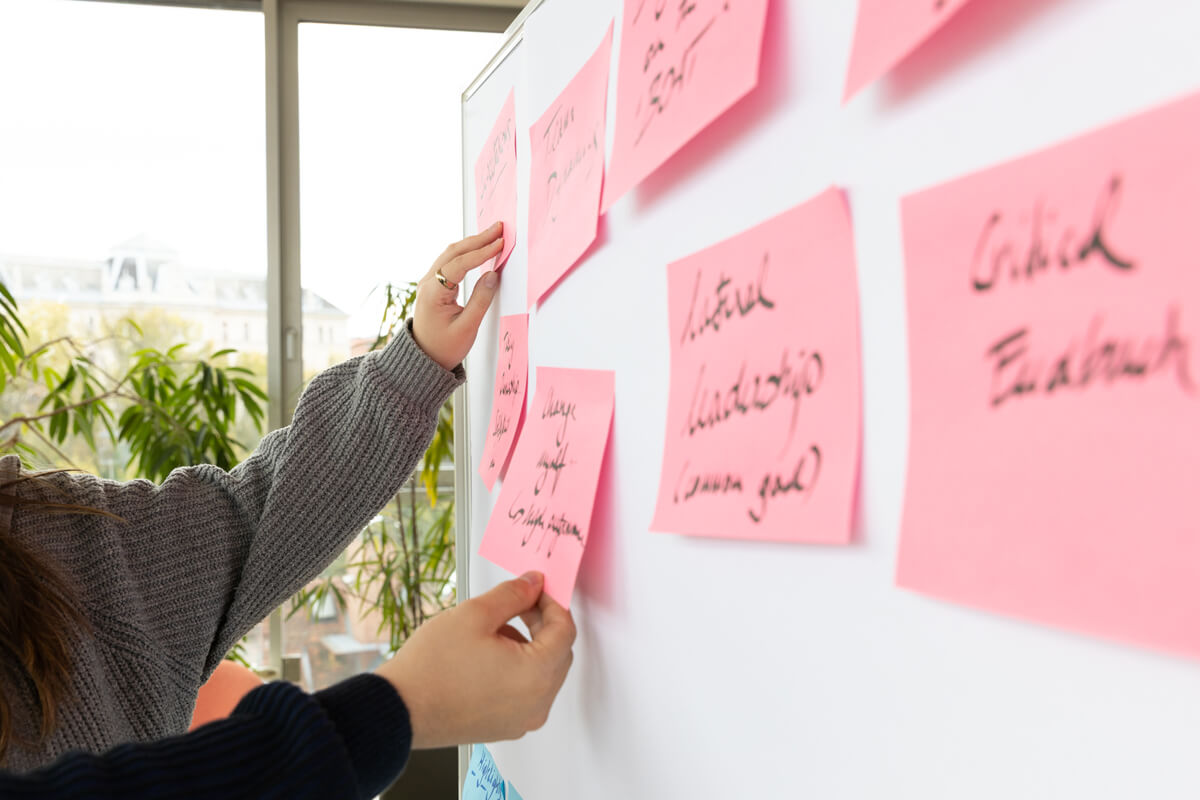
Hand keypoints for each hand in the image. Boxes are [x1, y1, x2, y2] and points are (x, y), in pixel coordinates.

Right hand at [376, 572, 575, 748]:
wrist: (399, 710)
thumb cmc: (431, 669)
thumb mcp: (475, 614)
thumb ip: (513, 594)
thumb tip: (533, 584)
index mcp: (536, 676)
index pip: (565, 630)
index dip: (552, 603)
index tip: (537, 590)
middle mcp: (536, 704)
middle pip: (558, 653)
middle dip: (541, 624)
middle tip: (519, 604)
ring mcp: (522, 720)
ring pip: (542, 672)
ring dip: (527, 646)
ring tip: (490, 632)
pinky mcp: (506, 727)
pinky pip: (526, 692)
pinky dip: (517, 670)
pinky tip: (486, 657)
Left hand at [412, 222, 504, 370]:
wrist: (424, 359)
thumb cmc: (444, 347)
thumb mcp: (467, 328)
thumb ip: (481, 300)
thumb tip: (493, 275)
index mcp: (433, 293)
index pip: (459, 264)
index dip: (481, 252)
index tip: (500, 243)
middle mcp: (427, 283)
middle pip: (453, 252)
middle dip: (478, 239)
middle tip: (499, 228)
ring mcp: (428, 283)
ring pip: (450, 254)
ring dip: (472, 243)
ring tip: (492, 234)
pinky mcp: (433, 286)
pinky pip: (449, 262)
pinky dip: (466, 253)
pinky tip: (478, 249)